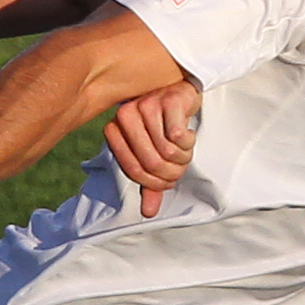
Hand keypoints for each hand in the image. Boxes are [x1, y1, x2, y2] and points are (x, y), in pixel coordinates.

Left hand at [104, 79, 201, 218]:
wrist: (180, 91)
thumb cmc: (164, 125)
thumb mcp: (153, 153)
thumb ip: (150, 182)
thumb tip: (148, 213)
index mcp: (115, 129)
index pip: (134, 171)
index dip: (155, 182)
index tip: (167, 179)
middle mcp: (126, 114)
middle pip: (151, 163)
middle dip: (172, 172)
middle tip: (180, 167)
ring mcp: (146, 104)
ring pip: (167, 151)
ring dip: (183, 157)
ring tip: (184, 150)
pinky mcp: (169, 99)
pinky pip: (178, 135)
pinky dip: (188, 142)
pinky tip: (188, 135)